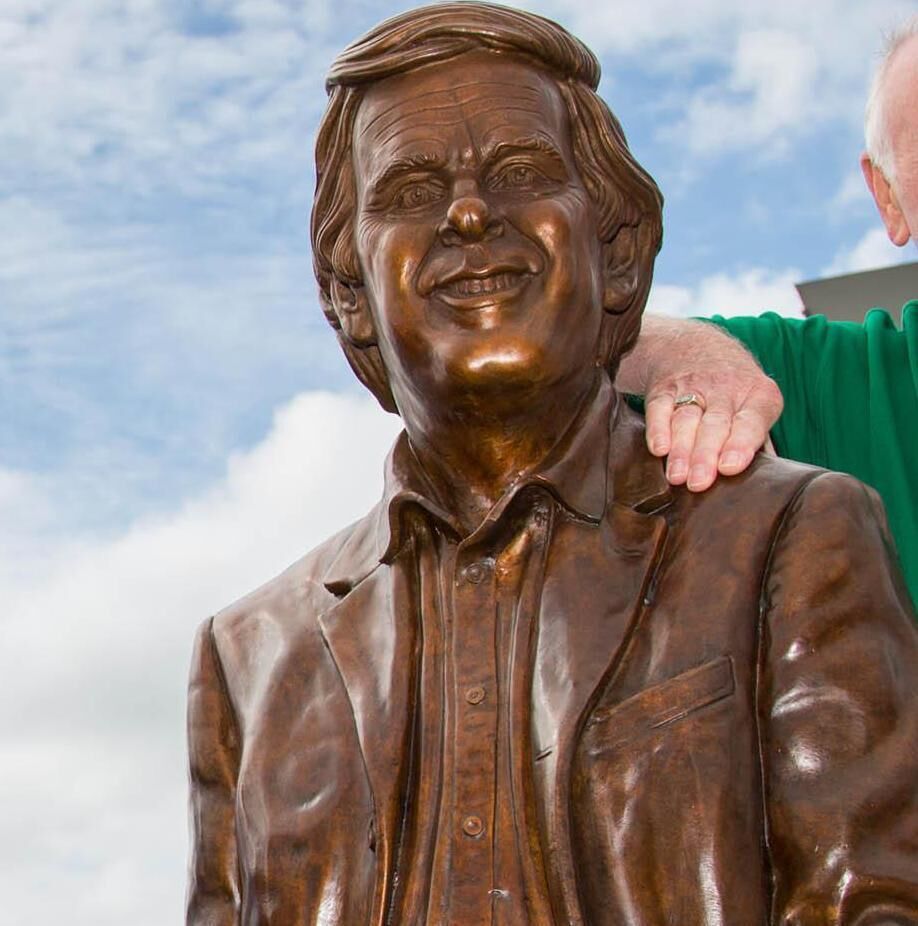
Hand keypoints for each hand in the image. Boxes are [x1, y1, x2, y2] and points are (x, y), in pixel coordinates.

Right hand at [616, 317, 783, 491]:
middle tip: (699, 482)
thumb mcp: (756, 403)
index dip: (741, 444)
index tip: (729, 467)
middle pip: (715, 424)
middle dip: (706, 454)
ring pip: (687, 420)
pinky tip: (658, 448)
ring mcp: (692, 386)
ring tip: (677, 477)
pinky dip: (657, 429)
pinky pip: (660, 408)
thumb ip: (759, 441)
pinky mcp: (664, 388)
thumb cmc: (735, 391)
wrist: (697, 344)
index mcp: (759, 394)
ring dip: (681, 450)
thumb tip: (766, 481)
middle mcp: (727, 388)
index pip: (752, 421)